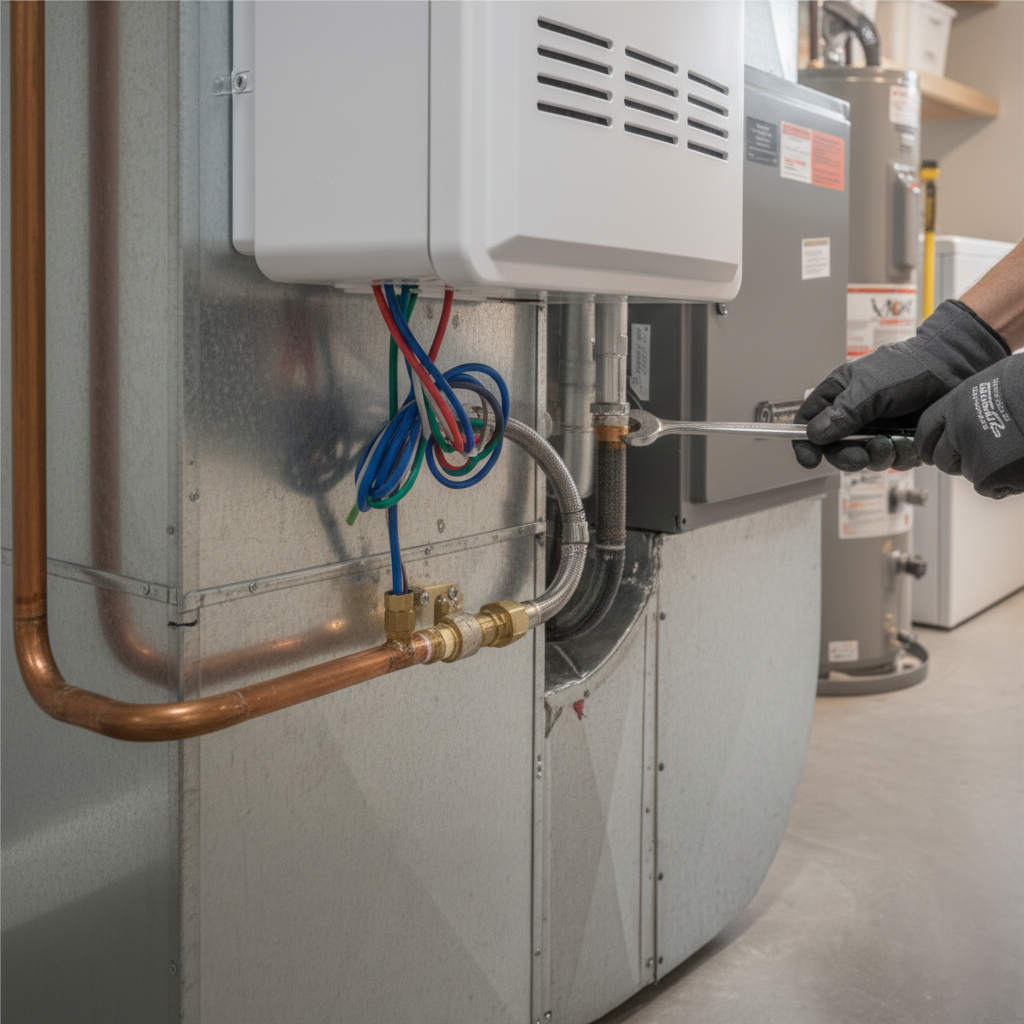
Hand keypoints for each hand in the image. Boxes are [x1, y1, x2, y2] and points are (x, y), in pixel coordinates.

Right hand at [793, 300, 1010, 471]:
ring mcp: (876, 429)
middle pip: (835, 448)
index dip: (805, 442)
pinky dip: (900, 457)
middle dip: (849, 456)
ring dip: (879, 457)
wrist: (954, 370)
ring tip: (894, 442)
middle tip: (863, 455)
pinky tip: (909, 442)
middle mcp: (854, 414)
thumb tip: (815, 434)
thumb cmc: (912, 367)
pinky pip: (890, 461)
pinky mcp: (898, 441)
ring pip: (863, 459)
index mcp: (838, 394)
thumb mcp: (870, 387)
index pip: (808, 422)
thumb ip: (842, 413)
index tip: (811, 459)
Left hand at [915, 355, 1023, 498]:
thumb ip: (973, 406)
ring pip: (968, 473)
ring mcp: (973, 451)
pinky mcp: (990, 473)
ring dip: (984, 470)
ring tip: (1012, 453)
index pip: (925, 431)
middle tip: (981, 456)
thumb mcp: (994, 384)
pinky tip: (1021, 465)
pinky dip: (1006, 483)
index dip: (930, 443)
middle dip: (956, 461)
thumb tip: (964, 423)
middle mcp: (958, 428)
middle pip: (941, 458)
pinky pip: (990, 487)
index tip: (934, 449)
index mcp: (956, 402)